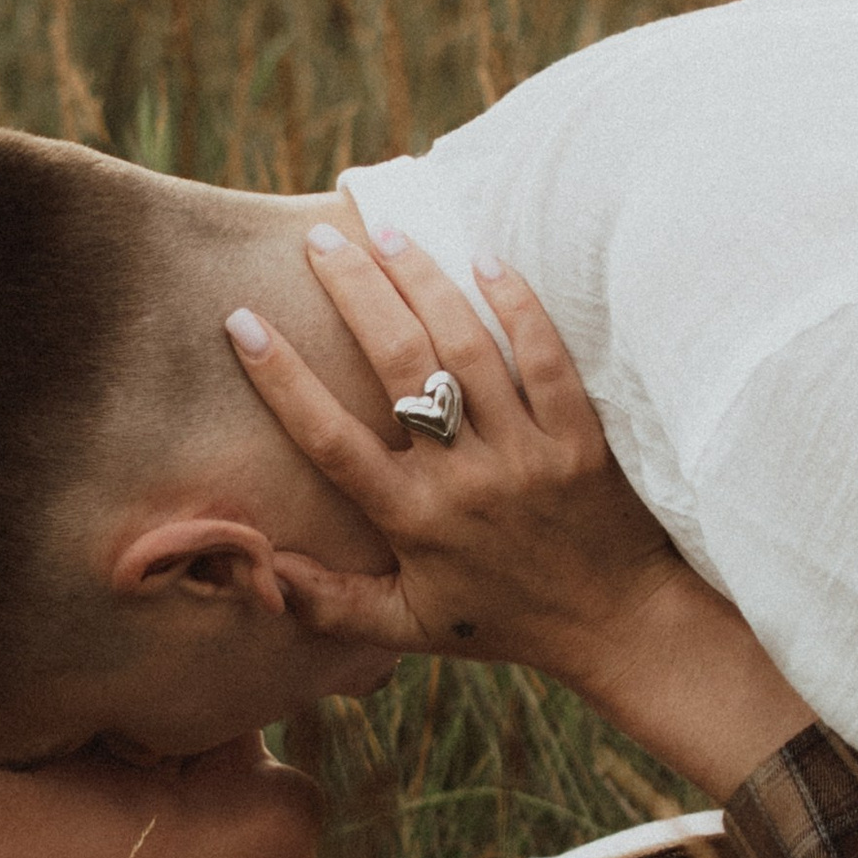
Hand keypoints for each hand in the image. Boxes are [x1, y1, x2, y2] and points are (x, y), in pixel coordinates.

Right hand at [227, 226, 676, 679]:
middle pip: (399, 365)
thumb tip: (257, 570)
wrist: (616, 625)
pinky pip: (547, 358)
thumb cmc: (504, 619)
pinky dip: (518, 304)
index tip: (242, 321)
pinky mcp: (579, 438)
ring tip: (385, 231)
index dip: (283, 379)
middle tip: (321, 240)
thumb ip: (329, 604)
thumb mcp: (408, 627)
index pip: (331, 438)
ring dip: (423, 280)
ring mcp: (524, 453)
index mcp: (412, 520)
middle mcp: (463, 480)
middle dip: (355, 292)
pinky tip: (484, 257)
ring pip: (467, 347)